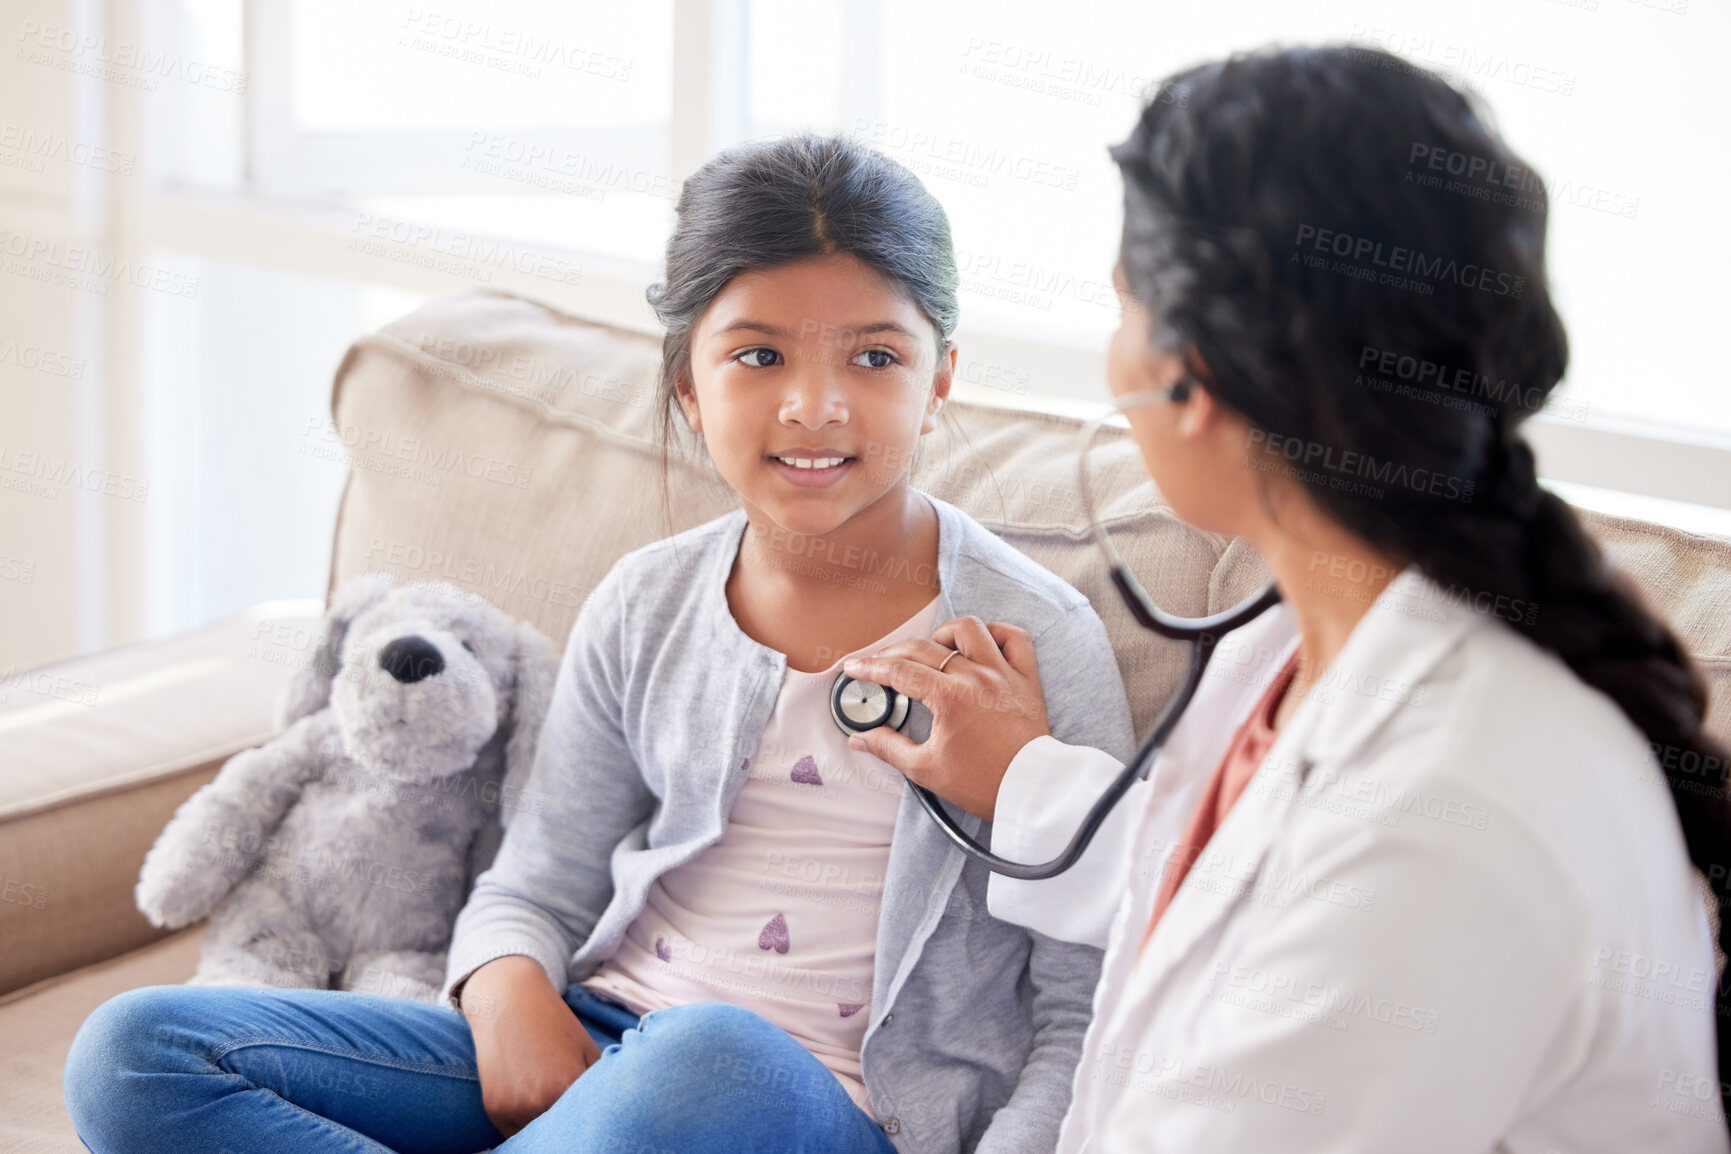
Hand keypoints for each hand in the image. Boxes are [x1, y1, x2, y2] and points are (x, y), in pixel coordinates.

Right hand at [460, 956, 600, 1137]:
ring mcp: (514, 1107)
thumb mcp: (587, 1048)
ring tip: (551, 1106)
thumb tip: (614, 1108)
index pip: (586, 1119)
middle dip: (570, 1125)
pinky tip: (532, 1106)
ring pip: (538, 1134)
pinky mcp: (495, 1109)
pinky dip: (526, 1125)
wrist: (508, 1000)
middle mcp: (539, 1101)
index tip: (595, 1118)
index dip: (592, 1118)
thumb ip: (600, 1082)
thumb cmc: (553, 1022)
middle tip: (575, 1116)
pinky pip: (514, 1133)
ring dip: (546, 1127)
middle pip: (561, 1130)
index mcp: (567, 1084)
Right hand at [841, 616, 1050, 819]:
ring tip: (932, 650)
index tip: (854, 668)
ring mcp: (1004, 674)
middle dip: (894, 652)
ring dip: (944, 634)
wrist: (1032, 792)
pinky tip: (981, 644)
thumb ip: (889, 748)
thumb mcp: (926, 769)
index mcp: (950, 697)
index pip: (899, 671)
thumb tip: (859, 739)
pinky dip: (996, 633)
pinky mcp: (1027, 679)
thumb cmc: (983, 783)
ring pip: (970, 629)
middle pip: (925, 648)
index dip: (870, 667)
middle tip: (879, 664)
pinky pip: (1015, 638)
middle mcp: (977, 677)